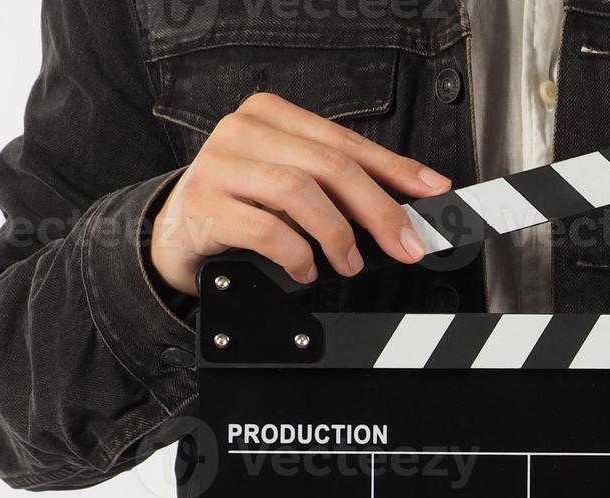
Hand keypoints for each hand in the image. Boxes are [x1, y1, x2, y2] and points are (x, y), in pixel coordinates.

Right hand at [148, 91, 452, 294]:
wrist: (174, 235)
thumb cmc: (242, 207)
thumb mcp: (291, 187)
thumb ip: (340, 189)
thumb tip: (407, 211)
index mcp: (271, 115)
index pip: (346, 142)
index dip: (396, 170)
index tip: (434, 193)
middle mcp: (243, 131)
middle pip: (329, 166)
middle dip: (378, 210)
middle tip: (404, 245)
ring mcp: (218, 165)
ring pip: (299, 191)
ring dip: (336, 234)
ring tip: (347, 262)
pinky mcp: (203, 204)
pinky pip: (267, 229)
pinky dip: (297, 255)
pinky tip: (304, 270)